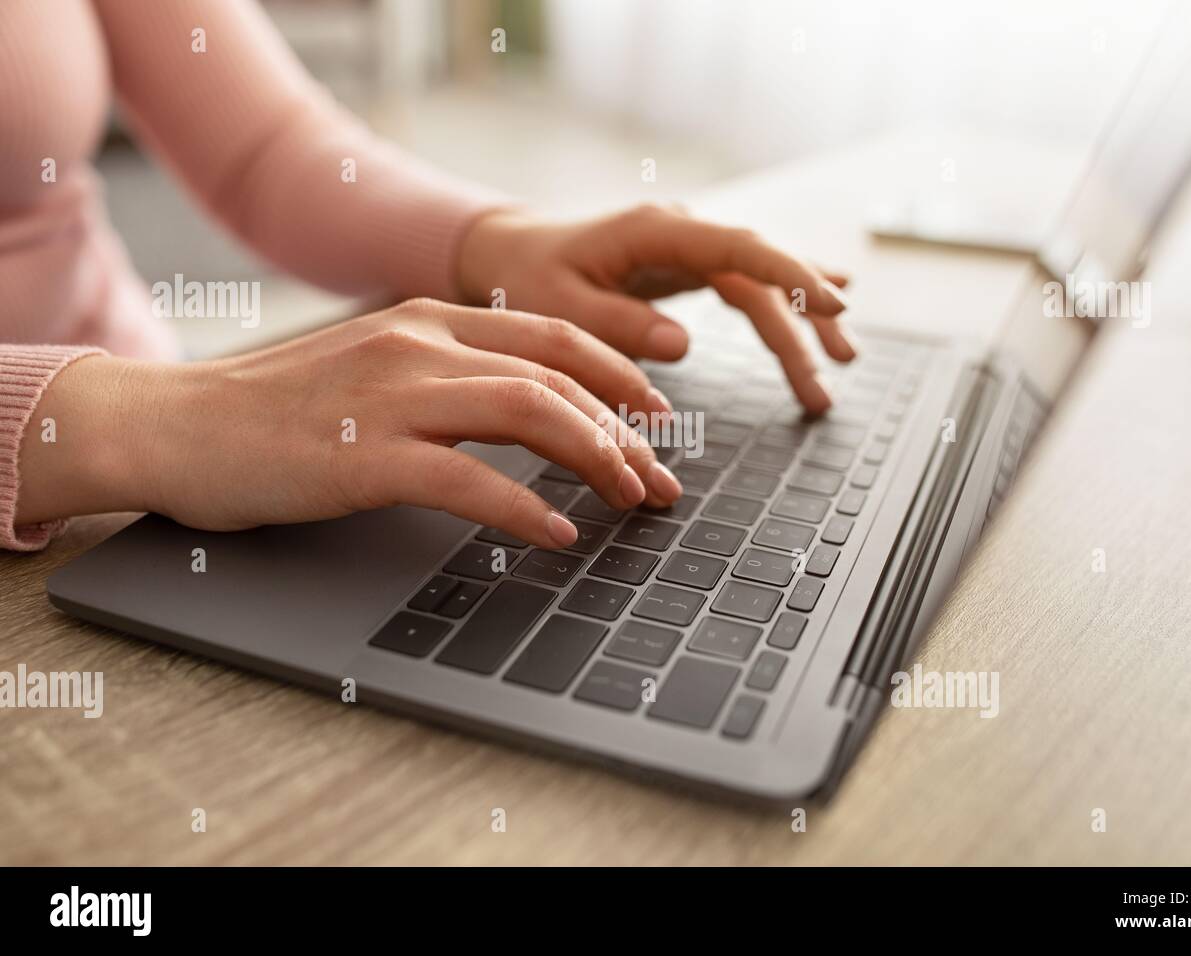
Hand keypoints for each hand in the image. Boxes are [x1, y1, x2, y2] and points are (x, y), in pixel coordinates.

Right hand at [17, 300, 682, 547]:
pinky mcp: (362, 454)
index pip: (553, 335)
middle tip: (664, 480)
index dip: (618, 375)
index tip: (659, 416)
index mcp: (426, 320)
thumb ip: (445, 376)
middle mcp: (418, 343)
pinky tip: (560, 534)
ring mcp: (390, 395)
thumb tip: (527, 411)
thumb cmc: (275, 412)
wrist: (173, 425)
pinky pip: (469, 481)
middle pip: (557, 375)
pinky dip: (526, 509)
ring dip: (597, 459)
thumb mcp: (373, 371)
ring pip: (529, 412)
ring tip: (633, 500)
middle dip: (627, 430)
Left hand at [457, 204, 855, 413]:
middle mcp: (682, 231)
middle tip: (836, 370)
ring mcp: (689, 247)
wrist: (510, 250)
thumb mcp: (558, 307)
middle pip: (761, 272)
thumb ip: (617, 324)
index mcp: (655, 231)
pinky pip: (747, 282)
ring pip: (761, 280)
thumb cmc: (526, 276)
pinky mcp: (688, 266)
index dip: (789, 274)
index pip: (739, 248)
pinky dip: (785, 299)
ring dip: (802, 321)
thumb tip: (682, 344)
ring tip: (843, 363)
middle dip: (804, 319)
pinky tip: (824, 310)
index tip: (832, 302)